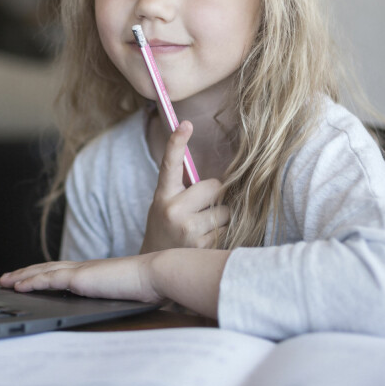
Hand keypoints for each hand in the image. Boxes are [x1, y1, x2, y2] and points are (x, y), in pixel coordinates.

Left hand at [0, 254, 162, 302]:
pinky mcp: (78, 278)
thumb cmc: (148, 286)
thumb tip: (112, 303)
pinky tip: (18, 287)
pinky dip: (30, 282)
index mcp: (93, 272)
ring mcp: (80, 271)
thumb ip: (113, 296)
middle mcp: (83, 268)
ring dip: (21, 277)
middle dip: (24, 273)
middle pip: (46, 268)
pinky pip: (47, 279)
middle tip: (6, 278)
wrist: (155, 275)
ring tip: (4, 282)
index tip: (29, 278)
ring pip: (42, 272)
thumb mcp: (124, 292)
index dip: (43, 273)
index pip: (61, 270)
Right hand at [139, 121, 227, 253]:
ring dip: (222, 216)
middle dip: (215, 194)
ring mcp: (188, 229)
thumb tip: (222, 173)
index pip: (170, 164)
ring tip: (204, 225)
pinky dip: (224, 232)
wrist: (156, 261)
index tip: (185, 124)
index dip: (177, 142)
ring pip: (226, 210)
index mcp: (163, 194)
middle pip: (214, 187)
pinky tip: (207, 238)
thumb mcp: (165, 201)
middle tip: (203, 205)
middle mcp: (173, 210)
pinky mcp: (202, 246)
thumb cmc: (166, 224)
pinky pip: (228, 229)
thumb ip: (185, 186)